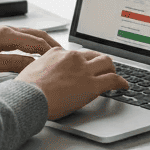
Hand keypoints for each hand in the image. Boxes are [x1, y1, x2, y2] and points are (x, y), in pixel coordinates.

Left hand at [0, 25, 62, 76]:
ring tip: (53, 52)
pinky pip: (19, 38)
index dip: (52, 51)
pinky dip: (30, 43)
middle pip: (35, 35)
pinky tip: (30, 51)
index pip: (36, 41)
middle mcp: (4, 30)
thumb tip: (33, 64)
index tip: (63, 59)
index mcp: (5, 35)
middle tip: (65, 55)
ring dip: (42, 42)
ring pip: (27, 35)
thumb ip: (12, 64)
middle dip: (51, 44)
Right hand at [15, 48, 129, 120]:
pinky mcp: (91, 85)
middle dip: (101, 61)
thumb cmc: (26, 89)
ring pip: (106, 62)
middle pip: (94, 54)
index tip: (85, 66)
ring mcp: (83, 70)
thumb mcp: (32, 70)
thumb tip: (45, 77)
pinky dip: (121, 82)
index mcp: (58, 52)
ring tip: (114, 75)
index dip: (83, 61)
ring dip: (112, 69)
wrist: (29, 97)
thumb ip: (43, 69)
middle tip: (104, 69)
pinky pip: (113, 80)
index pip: (76, 53)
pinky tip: (123, 86)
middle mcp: (72, 57)